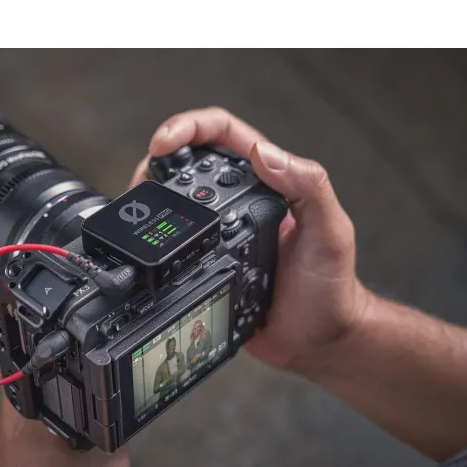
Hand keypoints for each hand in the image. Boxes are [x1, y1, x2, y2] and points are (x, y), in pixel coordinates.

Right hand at [130, 107, 369, 373]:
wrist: (316, 339)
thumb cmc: (330, 286)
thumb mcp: (329, 232)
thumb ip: (308, 186)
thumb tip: (264, 153)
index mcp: (268, 182)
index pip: (224, 133)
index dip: (189, 127)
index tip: (165, 142)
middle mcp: (239, 200)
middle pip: (189, 159)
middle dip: (159, 157)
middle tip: (144, 175)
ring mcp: (219, 229)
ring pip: (174, 196)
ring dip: (151, 190)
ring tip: (137, 201)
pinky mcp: (204, 259)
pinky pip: (173, 237)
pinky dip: (155, 231)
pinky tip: (147, 238)